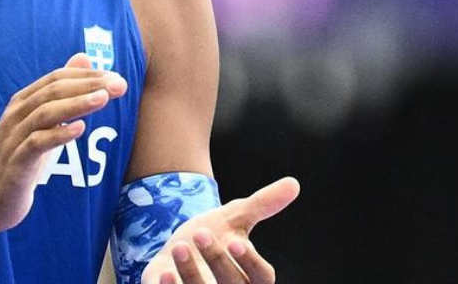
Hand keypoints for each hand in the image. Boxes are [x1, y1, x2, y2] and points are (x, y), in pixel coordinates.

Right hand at [0, 53, 127, 231]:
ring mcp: (14, 138)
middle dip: (88, 85)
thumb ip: (63, 94)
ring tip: (104, 99)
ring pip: (45, 113)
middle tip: (119, 85)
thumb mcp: (42, 125)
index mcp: (23, 102)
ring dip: (76, 104)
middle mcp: (16, 115)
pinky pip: (36, 143)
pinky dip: (57, 134)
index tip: (116, 78)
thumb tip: (83, 58)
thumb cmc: (20, 159)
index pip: (56, 78)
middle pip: (53, 91)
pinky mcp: (15, 163)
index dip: (87, 75)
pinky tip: (79, 130)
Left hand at [141, 177, 299, 283]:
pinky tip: (164, 273)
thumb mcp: (234, 218)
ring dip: (192, 273)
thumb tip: (293, 183)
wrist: (175, 252)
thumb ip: (262, 205)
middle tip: (200, 233)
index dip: (250, 262)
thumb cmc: (210, 237)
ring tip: (179, 248)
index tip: (234, 240)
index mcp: (252, 277)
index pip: (262, 277)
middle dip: (216, 259)